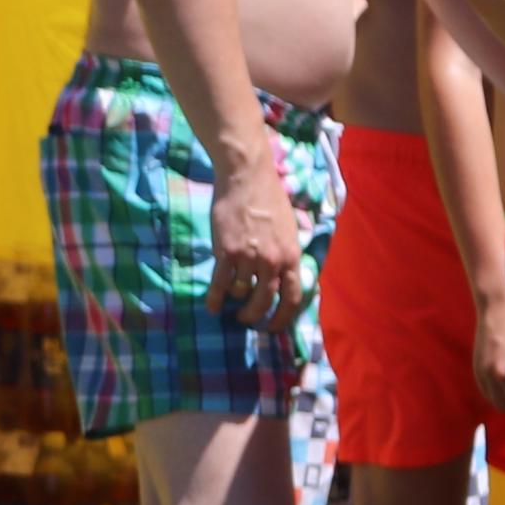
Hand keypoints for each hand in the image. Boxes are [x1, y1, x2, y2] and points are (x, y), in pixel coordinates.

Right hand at [205, 150, 306, 327]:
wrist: (246, 177)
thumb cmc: (269, 198)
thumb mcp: (289, 228)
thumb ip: (287, 253)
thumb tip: (283, 275)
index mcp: (291, 255)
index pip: (292, 298)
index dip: (282, 318)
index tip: (272, 327)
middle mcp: (272, 260)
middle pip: (265, 300)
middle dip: (255, 315)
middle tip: (247, 320)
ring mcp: (249, 257)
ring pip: (241, 292)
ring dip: (235, 301)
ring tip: (230, 303)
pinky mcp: (226, 252)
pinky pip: (220, 284)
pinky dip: (215, 299)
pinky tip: (212, 306)